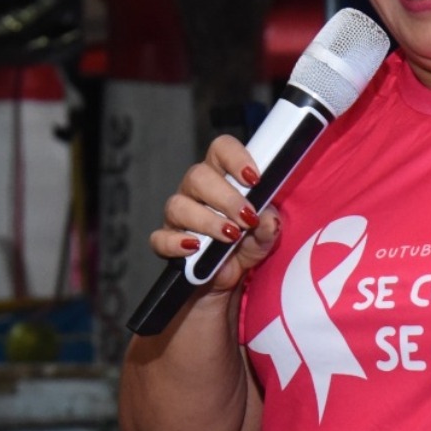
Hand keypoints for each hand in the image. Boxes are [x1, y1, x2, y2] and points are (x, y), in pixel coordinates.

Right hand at [150, 135, 281, 294]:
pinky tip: (195, 248)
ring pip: (178, 206)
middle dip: (226, 197)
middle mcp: (196, 191)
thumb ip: (269, 226)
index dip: (235, 158)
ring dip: (208, 221)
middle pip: (197, 176)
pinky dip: (176, 243)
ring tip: (230, 236)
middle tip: (247, 217)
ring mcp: (178, 216)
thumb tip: (268, 219)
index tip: (254, 178)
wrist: (230, 279)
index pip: (221, 150)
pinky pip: (161, 238)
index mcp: (222, 178)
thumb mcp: (265, 237)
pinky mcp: (168, 242)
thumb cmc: (246, 246)